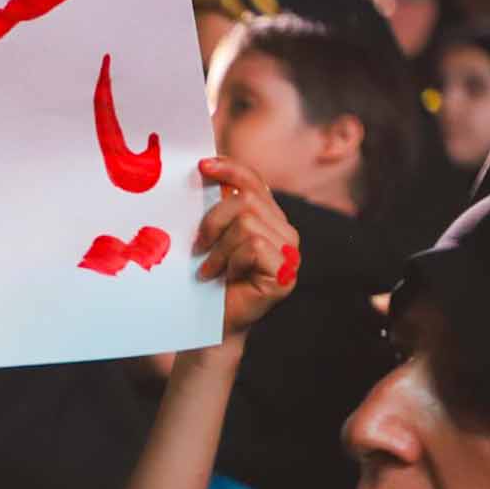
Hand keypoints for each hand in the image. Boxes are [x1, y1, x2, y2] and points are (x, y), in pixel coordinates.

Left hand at [192, 157, 299, 342]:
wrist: (213, 322)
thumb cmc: (211, 279)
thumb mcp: (212, 236)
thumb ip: (217, 206)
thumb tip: (204, 168)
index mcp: (270, 218)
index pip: (255, 182)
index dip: (231, 170)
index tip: (202, 166)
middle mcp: (286, 232)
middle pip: (247, 200)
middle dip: (214, 221)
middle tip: (198, 245)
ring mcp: (290, 253)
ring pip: (247, 223)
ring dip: (219, 248)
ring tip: (210, 268)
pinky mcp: (285, 272)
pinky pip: (253, 246)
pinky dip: (230, 261)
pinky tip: (224, 276)